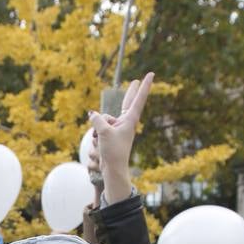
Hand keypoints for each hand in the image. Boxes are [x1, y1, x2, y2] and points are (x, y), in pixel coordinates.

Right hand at [89, 72, 153, 205]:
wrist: (113, 168)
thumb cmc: (113, 151)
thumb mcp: (104, 132)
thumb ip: (97, 120)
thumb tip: (92, 114)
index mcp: (130, 120)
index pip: (138, 99)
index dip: (144, 86)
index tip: (151, 74)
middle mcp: (125, 122)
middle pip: (126, 103)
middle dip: (129, 92)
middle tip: (135, 81)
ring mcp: (118, 128)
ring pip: (103, 119)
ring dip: (98, 128)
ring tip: (103, 141)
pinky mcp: (110, 134)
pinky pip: (99, 127)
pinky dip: (96, 133)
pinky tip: (99, 142)